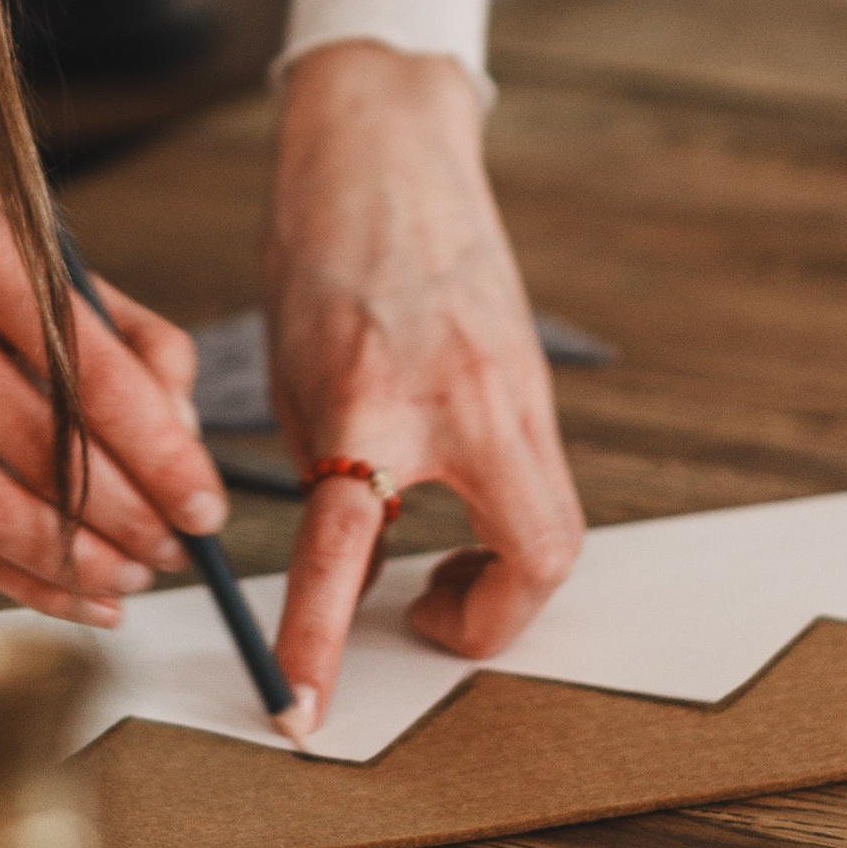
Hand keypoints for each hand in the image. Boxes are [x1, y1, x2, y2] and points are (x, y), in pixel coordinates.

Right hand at [0, 169, 230, 625]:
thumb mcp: (55, 260)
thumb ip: (136, 342)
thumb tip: (184, 442)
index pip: (93, 380)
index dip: (162, 457)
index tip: (207, 507)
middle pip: (43, 452)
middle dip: (129, 519)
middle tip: (179, 550)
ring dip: (76, 564)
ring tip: (134, 577)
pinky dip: (21, 583)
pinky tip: (80, 598)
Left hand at [264, 40, 583, 732]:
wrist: (385, 141)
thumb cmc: (318, 243)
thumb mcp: (292, 369)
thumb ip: (324, 471)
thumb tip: (347, 564)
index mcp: (372, 392)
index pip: (346, 544)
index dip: (320, 636)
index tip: (300, 706)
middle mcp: (465, 395)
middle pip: (536, 558)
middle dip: (490, 620)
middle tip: (425, 614)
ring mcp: (516, 384)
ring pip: (554, 525)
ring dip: (504, 569)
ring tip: (440, 561)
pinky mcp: (533, 375)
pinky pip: (538, 475)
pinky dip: (504, 511)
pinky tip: (453, 490)